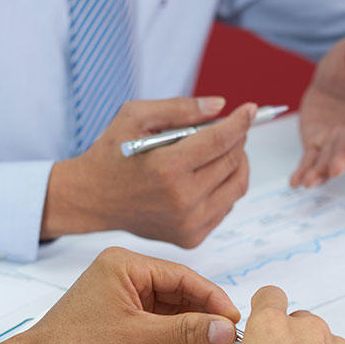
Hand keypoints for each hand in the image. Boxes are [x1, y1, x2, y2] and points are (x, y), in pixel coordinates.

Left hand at [0, 247, 240, 343]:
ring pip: (171, 314)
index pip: (185, 277)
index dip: (214, 300)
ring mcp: (121, 297)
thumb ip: (186, 330)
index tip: (234, 322)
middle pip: (180, 295)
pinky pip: (157, 326)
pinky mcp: (119, 318)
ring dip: (187, 339)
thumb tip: (225, 328)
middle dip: (201, 325)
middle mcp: (125, 275)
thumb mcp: (137, 338)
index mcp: (126, 265)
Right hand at [43, 98, 256, 247]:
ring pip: (236, 186)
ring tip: (225, 149)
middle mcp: (181, 200)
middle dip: (239, 139)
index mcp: (167, 168)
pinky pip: (226, 207)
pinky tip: (210, 174)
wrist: (92, 199)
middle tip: (235, 128)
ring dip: (238, 163)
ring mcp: (188, 223)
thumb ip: (180, 108)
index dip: (241, 122)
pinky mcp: (191, 237)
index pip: (220, 141)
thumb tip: (221, 106)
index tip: (252, 109)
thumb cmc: (112, 154)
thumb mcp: (135, 116)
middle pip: (233, 162)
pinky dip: (226, 186)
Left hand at [291, 32, 344, 187]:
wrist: (336, 77)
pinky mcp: (320, 144)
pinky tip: (295, 183)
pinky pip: (313, 160)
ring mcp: (340, 139)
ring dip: (323, 171)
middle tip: (335, 170)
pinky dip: (304, 172)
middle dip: (344, 159)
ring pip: (333, 158)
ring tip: (310, 182)